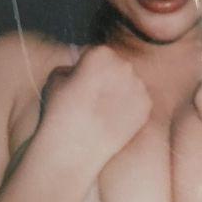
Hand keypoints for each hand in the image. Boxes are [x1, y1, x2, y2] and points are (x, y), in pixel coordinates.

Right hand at [37, 46, 151, 168]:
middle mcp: (124, 65)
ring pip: (129, 83)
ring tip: (101, 113)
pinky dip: (129, 109)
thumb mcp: (55, 78)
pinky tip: (113, 121)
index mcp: (100, 53)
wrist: (73, 149)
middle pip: (117, 67)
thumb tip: (81, 69)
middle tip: (93, 100)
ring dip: (120, 93)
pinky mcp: (147, 106)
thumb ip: (73, 66)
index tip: (82, 83)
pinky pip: (138, 101)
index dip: (88, 69)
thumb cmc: (59, 112)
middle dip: (108, 79)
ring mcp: (138, 85)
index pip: (98, 54)